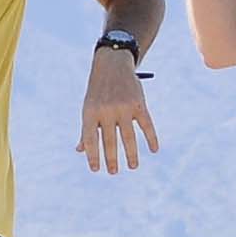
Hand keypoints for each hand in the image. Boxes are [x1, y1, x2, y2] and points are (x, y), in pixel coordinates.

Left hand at [80, 47, 158, 173]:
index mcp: (90, 112)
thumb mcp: (88, 107)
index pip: (91, 139)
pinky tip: (154, 150)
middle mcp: (106, 110)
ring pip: (128, 137)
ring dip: (131, 154)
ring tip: (132, 166)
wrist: (112, 64)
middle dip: (111, 159)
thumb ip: (86, 128)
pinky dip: (151, 138)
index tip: (96, 170)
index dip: (92, 156)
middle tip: (113, 172)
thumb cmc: (98, 90)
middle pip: (110, 141)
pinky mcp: (138, 103)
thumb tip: (81, 150)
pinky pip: (146, 125)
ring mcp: (123, 107)